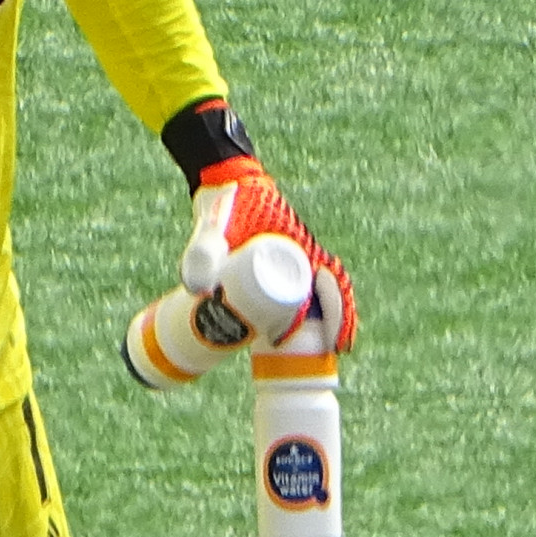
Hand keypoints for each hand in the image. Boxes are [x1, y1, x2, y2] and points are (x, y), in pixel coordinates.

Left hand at [182, 153, 358, 349]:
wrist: (225, 179)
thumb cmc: (227, 203)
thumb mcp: (214, 227)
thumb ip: (203, 251)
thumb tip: (198, 291)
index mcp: (303, 248)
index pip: (328, 287)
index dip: (331, 317)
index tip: (320, 341)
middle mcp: (306, 256)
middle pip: (332, 297)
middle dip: (337, 327)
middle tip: (329, 356)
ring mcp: (296, 260)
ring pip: (320, 298)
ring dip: (324, 325)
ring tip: (315, 357)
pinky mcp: (282, 264)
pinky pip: (304, 294)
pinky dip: (308, 316)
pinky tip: (292, 339)